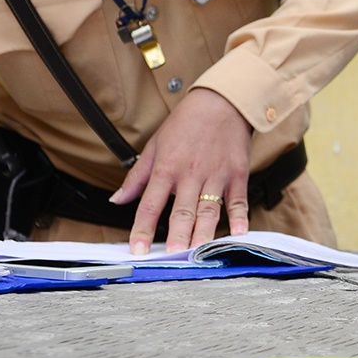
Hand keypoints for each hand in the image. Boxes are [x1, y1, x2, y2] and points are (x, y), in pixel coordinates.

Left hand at [111, 86, 251, 253]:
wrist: (222, 101)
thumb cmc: (187, 122)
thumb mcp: (155, 145)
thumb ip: (137, 176)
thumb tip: (117, 199)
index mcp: (167, 168)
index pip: (150, 204)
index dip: (142, 228)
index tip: (137, 249)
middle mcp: (191, 174)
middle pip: (182, 211)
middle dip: (176, 236)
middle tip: (172, 256)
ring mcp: (216, 175)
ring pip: (208, 210)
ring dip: (203, 233)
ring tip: (198, 252)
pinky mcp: (237, 174)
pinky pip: (238, 200)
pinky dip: (239, 217)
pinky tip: (238, 233)